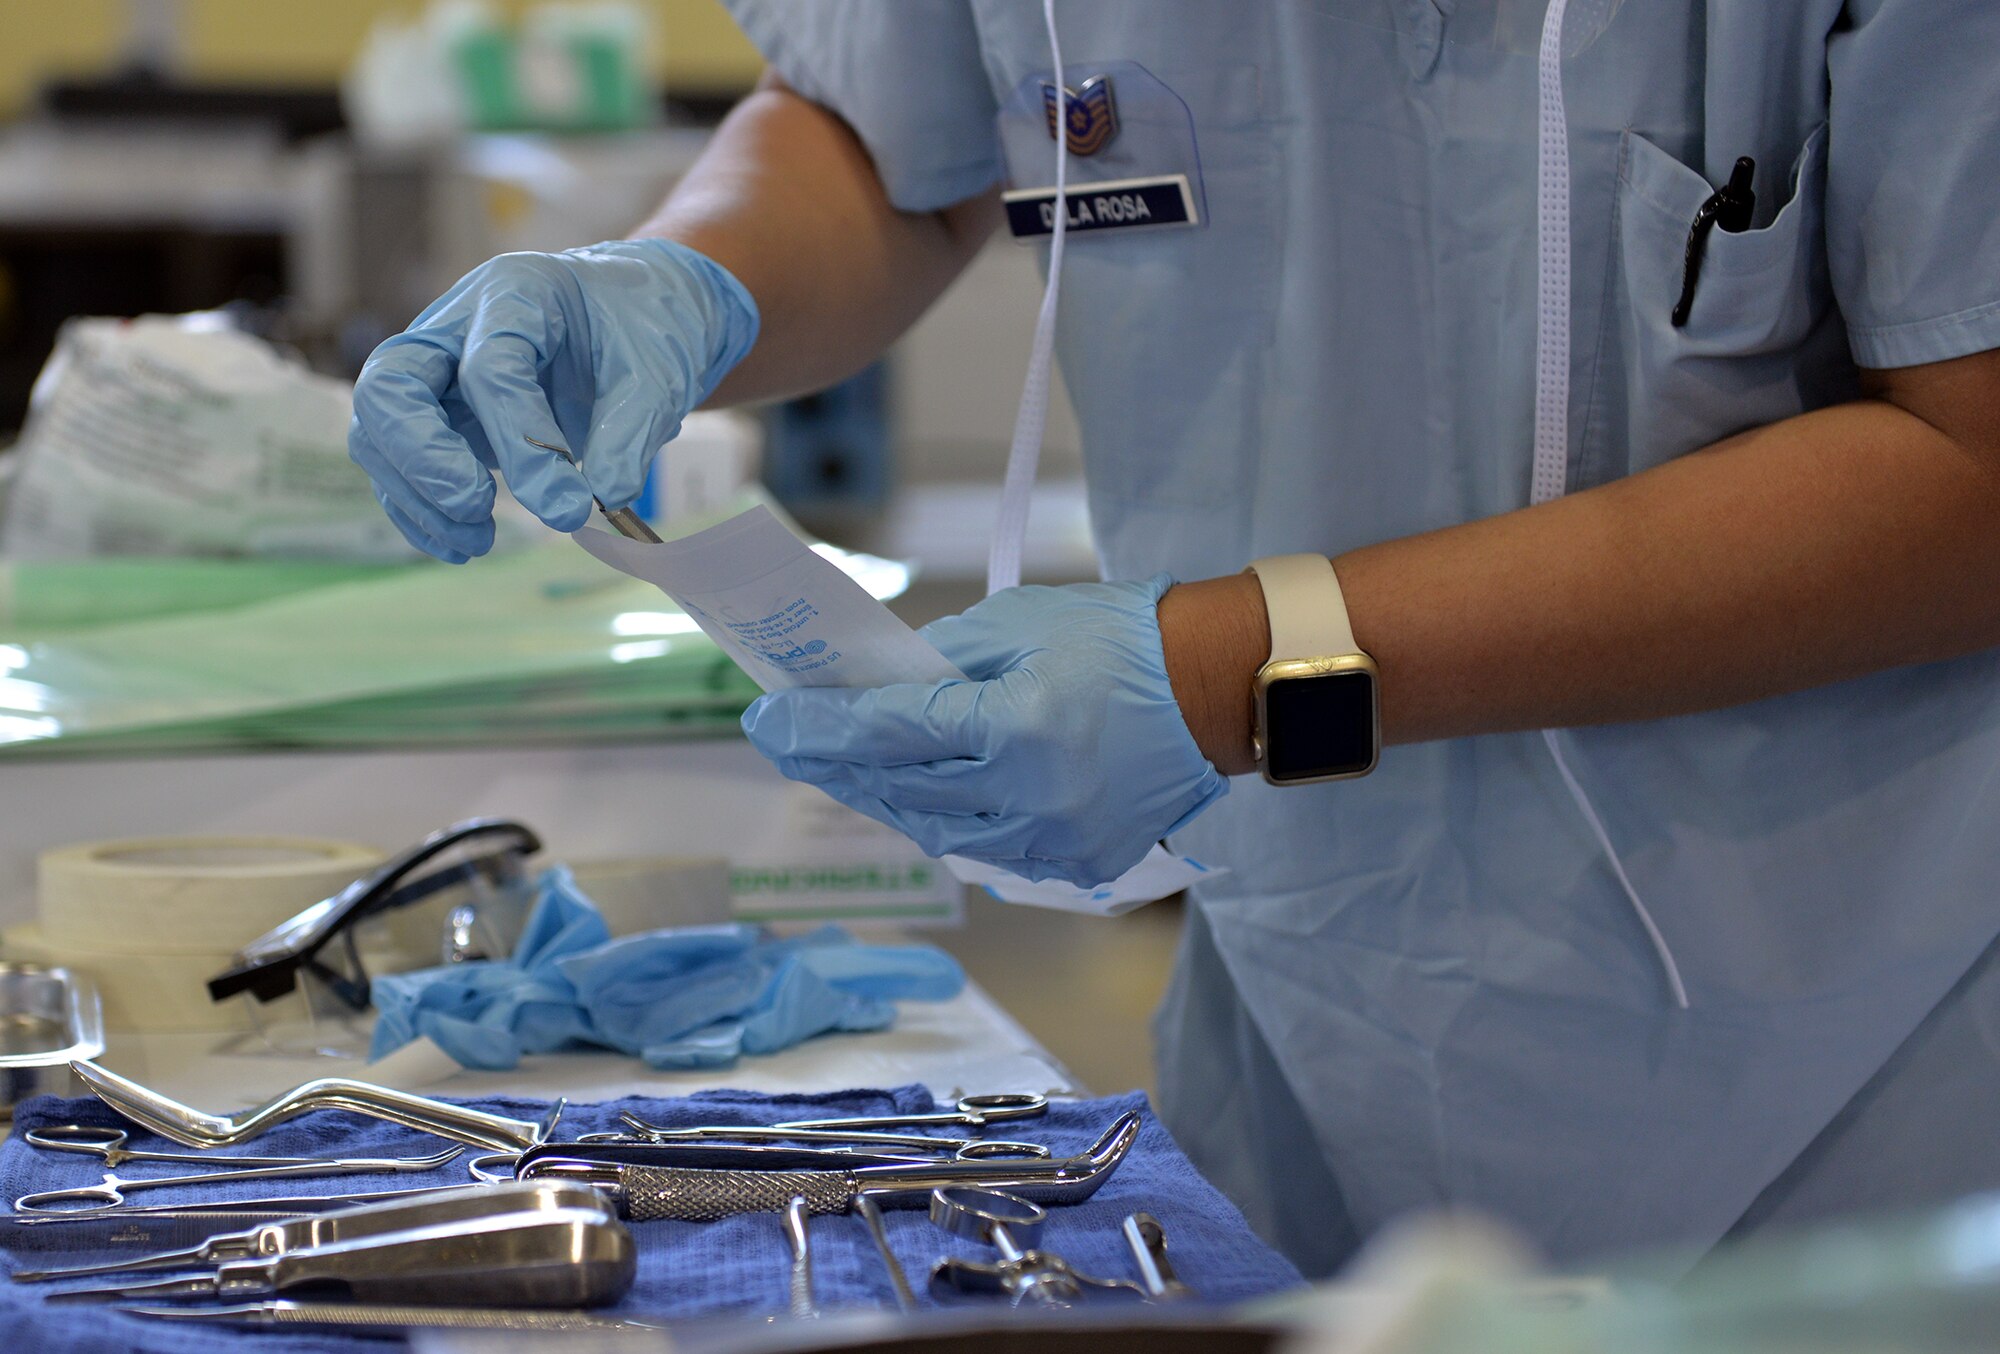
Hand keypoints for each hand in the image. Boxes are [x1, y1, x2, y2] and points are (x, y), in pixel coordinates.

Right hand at [347, 238, 757, 560]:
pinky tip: (460, 545)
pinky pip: (400, 465)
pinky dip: (420, 510)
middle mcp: (455, 327)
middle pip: (391, 385)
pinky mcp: (438, 415)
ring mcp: (437, 372)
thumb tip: (602, 498)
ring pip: (380, 431)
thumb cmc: (642, 330)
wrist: (634, 314)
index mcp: (515, 294)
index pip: (490, 368)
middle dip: (424, 458)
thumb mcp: (659, 374)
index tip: (568, 505)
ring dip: (419, 495)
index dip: (522, 442)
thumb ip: (630, 432)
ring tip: (479, 540)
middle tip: (478, 507)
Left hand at [741, 576, 1228, 886]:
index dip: (817, 729)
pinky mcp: (1075, 861)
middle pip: (898, 788)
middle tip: (789, 742)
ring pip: (936, 831)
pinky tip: (918, 796)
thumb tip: (872, 686)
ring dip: (884, 799)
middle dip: (835, 765)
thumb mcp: (1018, 623)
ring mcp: (1053, 838)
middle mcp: (1027, 795)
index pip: (886, 733)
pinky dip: (945, 822)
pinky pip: (986, 850)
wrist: (1216, 689)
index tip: (767, 719)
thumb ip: (941, 661)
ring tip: (845, 769)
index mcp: (1012, 727)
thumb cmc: (1119, 639)